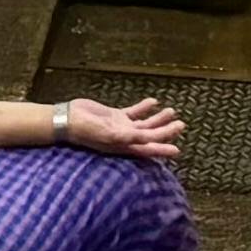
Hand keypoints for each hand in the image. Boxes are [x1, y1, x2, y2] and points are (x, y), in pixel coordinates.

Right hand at [55, 95, 188, 164]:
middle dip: (166, 131)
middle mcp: (125, 138)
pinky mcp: (115, 115)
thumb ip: (128, 136)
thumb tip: (145, 138)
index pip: (148, 148)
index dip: (163, 149)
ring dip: (158, 118)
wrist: (68, 119)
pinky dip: (144, 107)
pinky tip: (154, 101)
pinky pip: (133, 112)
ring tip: (172, 111)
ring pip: (145, 123)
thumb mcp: (108, 135)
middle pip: (151, 135)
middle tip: (181, 124)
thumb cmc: (87, 130)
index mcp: (125, 146)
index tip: (177, 149)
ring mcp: (121, 126)